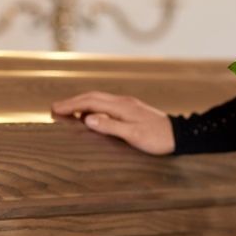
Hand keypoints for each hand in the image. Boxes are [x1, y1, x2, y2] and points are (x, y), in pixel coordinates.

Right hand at [51, 91, 174, 154]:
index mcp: (121, 106)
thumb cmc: (157, 138)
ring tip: (69, 112)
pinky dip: (94, 108)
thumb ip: (109, 126)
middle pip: (93, 97)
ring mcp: (128, 105)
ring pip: (100, 100)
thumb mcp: (132, 135)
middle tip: (56, 108)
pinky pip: (107, 105)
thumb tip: (86, 119)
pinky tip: (92, 116)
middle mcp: (123, 102)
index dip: (71, 104)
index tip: (55, 109)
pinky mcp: (132, 110)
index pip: (90, 101)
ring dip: (82, 103)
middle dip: (73, 101)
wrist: (180, 135)